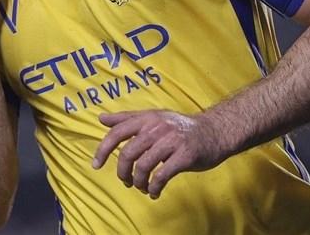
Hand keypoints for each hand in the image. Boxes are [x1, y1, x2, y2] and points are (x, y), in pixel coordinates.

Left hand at [92, 110, 228, 198]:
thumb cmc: (180, 128)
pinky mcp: (184, 155)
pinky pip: (161, 176)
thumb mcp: (154, 118)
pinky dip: (154, 187)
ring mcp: (172, 141)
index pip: (118, 132)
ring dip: (139, 182)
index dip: (103, 149)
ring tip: (142, 187)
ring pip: (143, 166)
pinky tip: (155, 191)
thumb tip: (101, 118)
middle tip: (127, 181)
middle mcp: (158, 127)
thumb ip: (128, 119)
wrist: (214, 132)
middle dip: (123, 172)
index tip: (95, 165)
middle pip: (128, 153)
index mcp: (148, 118)